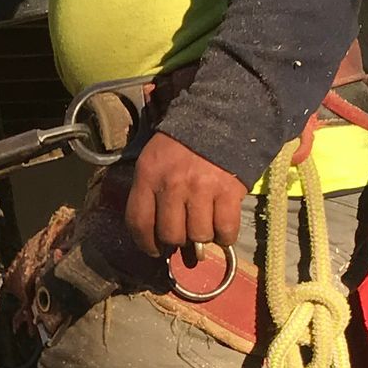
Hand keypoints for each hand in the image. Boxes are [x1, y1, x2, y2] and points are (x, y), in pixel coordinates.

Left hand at [123, 131, 248, 258]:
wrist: (220, 117)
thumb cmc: (183, 143)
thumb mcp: (155, 159)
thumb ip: (151, 191)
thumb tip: (157, 234)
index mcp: (149, 175)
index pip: (139, 222)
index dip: (145, 243)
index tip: (154, 249)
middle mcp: (172, 184)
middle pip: (171, 234)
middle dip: (177, 240)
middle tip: (185, 233)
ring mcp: (201, 188)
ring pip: (198, 235)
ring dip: (202, 237)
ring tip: (205, 227)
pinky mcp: (228, 192)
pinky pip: (225, 230)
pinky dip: (225, 236)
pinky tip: (223, 229)